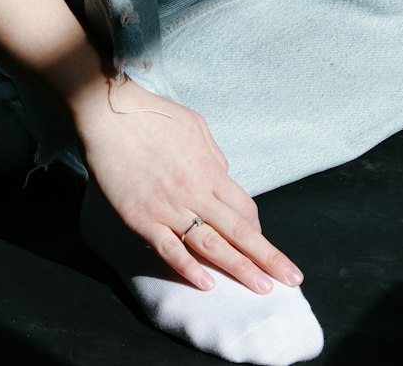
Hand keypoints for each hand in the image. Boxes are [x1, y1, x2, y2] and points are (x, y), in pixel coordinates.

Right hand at [76, 75, 303, 293]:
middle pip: (239, 231)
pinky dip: (189, 269)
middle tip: (292, 280)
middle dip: (268, 258)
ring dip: (240, 268)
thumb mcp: (195, 126)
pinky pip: (170, 249)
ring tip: (262, 288)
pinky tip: (207, 285)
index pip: (244, 209)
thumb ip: (213, 154)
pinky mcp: (141, 218)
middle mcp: (195, 192)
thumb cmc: (152, 115)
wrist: (110, 114)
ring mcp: (168, 207)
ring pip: (211, 245)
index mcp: (209, 170)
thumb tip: (223, 175)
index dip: (258, 232)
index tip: (265, 248)